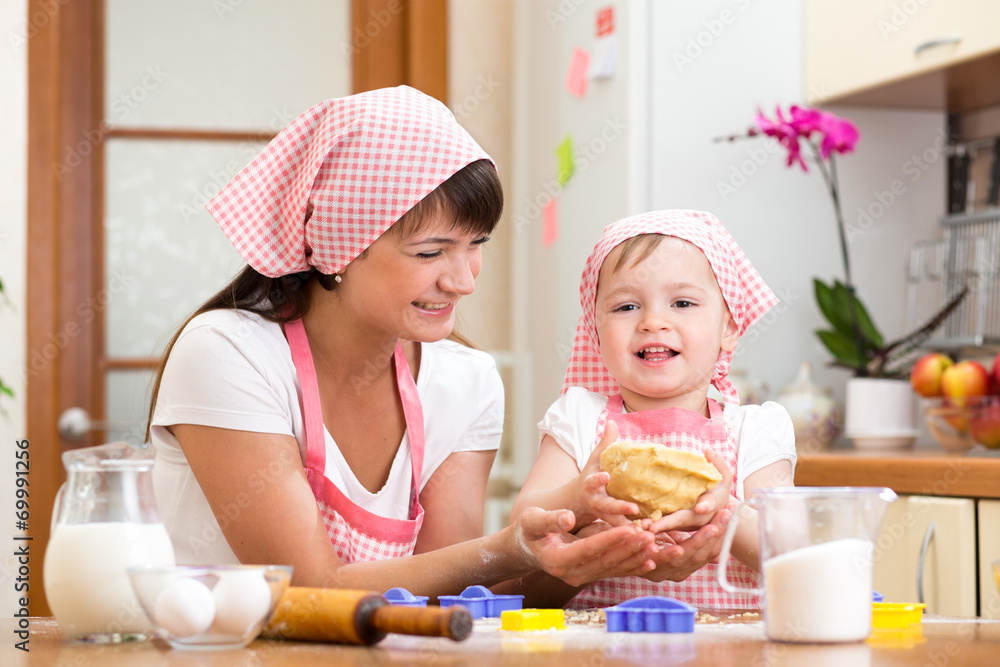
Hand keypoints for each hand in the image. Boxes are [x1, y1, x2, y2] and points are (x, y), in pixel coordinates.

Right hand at [514, 506, 656, 587]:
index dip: (610, 539)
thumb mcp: (532, 520)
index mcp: (558, 559)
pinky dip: (632, 565)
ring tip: (654, 545)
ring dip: (635, 557)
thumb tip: (568, 518)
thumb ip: (549, 519)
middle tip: (648, 535)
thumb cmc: (529, 530)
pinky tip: (651, 559)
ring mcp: (582, 577)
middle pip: (605, 561)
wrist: (528, 547)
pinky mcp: (591, 574)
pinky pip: (614, 571)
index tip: (629, 528)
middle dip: (628, 548)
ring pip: (613, 569)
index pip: (589, 549)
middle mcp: (572, 574)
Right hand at [576, 421, 639, 527]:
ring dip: (631, 528)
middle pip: (607, 508)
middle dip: (620, 509)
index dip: (598, 480)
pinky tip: (652, 539)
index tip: (605, 476)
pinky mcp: (615, 527)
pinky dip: (637, 537)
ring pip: (617, 525)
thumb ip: (604, 443)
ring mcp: (604, 517)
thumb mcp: (594, 460)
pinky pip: (626, 534)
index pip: (592, 482)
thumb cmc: (592, 476)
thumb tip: (612, 421)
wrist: (580, 502)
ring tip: (647, 531)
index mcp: (591, 487)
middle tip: (634, 509)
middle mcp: (596, 504)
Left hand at [642, 508, 730, 582]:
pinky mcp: (638, 568)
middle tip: (723, 516)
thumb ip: (694, 544)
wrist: (617, 556)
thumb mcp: (675, 541)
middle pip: (697, 556)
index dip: (720, 536)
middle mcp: (673, 573)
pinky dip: (660, 552)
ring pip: (679, 558)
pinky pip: (650, 561)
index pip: (707, 554)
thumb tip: (721, 556)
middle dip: (713, 536)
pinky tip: (665, 541)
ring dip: (696, 541)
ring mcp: (656, 573)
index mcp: (684, 568)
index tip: (729, 515)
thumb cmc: (649, 543)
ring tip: (709, 528)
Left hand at [647, 447, 732, 533]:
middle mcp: (700, 517)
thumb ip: (718, 464)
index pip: (710, 504)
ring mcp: (688, 523)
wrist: (717, 510)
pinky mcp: (678, 525)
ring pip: (673, 527)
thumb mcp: (723, 476)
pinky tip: (640, 526)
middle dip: (669, 523)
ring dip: (658, 528)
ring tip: (643, 527)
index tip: (700, 507)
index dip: (706, 506)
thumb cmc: (717, 489)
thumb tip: (709, 451)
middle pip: (685, 520)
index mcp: (713, 503)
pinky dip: (654, 527)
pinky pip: (666, 527)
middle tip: (654, 526)